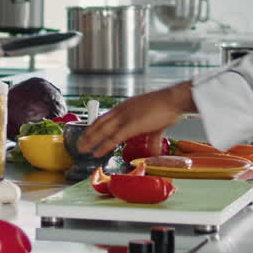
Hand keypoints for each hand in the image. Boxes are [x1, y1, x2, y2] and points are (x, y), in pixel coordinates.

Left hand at [78, 82, 195, 156]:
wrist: (173, 100)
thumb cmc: (167, 108)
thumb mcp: (155, 124)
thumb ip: (152, 139)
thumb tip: (154, 152)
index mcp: (125, 107)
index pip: (104, 117)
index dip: (94, 126)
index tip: (87, 134)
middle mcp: (121, 111)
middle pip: (99, 123)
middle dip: (88, 135)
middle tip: (79, 144)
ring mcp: (124, 117)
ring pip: (102, 131)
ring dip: (90, 141)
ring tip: (82, 149)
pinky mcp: (131, 126)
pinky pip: (113, 138)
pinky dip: (103, 146)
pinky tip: (96, 152)